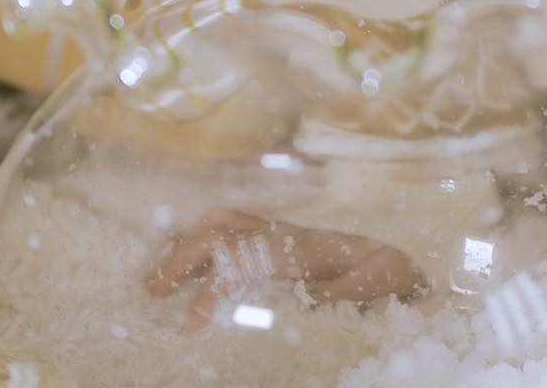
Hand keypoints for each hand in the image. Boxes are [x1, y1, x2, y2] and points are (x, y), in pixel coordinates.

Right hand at [144, 204, 428, 328]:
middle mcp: (282, 235)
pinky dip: (201, 244)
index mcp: (300, 247)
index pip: (242, 257)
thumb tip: (308, 305)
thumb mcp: (371, 287)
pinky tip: (183, 271)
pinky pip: (232, 234)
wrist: (396, 263)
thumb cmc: (384, 275)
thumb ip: (343, 296)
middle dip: (182, 256)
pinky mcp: (274, 246)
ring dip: (186, 244)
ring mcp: (277, 236)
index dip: (212, 288)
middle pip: (222, 230)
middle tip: (150, 291)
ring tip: (154, 278)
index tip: (188, 323)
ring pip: (224, 222)